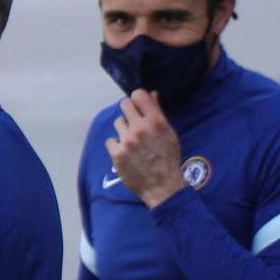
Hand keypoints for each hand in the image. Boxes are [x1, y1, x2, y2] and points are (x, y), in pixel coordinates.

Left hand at [105, 89, 186, 207]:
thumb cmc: (169, 158)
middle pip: (124, 104)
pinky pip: (110, 140)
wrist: (162, 186)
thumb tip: (151, 94)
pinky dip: (116, 144)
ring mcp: (126, 141)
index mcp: (156, 121)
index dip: (138, 99)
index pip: (138, 94)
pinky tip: (125, 151)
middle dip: (129, 111)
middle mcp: (140, 128)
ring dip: (124, 129)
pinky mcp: (116, 153)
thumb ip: (158, 113)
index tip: (139, 105)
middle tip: (133, 121)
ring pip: (118, 122)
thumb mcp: (169, 133)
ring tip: (132, 140)